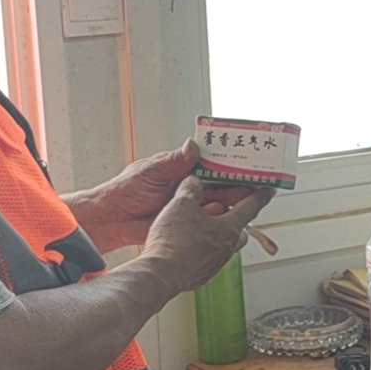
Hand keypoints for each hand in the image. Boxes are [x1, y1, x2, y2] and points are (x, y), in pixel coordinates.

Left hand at [68, 140, 254, 251]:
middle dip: (239, 183)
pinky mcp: (185, 224)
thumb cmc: (125, 191)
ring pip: (217, 202)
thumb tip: (193, 145)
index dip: (229, 162)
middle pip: (220, 183)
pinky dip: (218, 220)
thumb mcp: (150, 171)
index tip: (246, 161)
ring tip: (249, 199)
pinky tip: (226, 217)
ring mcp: (188, 206)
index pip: (211, 163)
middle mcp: (188, 186)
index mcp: (181, 169)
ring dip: (232, 201)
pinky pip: (206, 222)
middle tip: (258, 183)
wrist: (112, 220)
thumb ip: (174, 161)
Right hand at [138, 177, 273, 294]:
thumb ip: (190, 190)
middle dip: (235, 219)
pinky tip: (185, 244)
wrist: (161, 273)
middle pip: (239, 230)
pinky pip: (207, 258)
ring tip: (199, 226)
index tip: (268, 191)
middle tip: (225, 210)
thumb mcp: (181, 204)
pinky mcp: (201, 275)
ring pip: (223, 245)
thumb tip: (193, 182)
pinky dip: (202, 249)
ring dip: (216, 234)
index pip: (251, 207)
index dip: (260, 196)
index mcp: (229, 228)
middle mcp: (227, 248)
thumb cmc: (174, 241)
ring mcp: (215, 264)